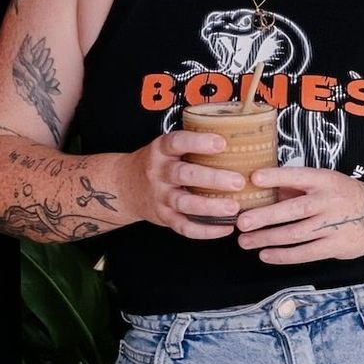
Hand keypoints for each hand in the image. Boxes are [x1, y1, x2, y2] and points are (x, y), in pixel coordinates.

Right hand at [133, 129, 248, 239]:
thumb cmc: (159, 163)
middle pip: (184, 174)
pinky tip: (225, 228)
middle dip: (213, 178)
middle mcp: (159, 172)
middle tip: (238, 181)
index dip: (198, 142)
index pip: (177, 142)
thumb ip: (194, 143)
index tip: (222, 143)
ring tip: (234, 208)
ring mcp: (160, 196)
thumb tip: (238, 133)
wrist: (124, 186)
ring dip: (211, 207)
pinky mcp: (163, 217)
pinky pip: (183, 226)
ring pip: (184, 203)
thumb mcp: (168, 147)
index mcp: (161, 150)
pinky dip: (205, 230)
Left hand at [235, 165, 363, 267]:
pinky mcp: (335, 247)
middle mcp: (329, 202)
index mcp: (326, 180)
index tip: (254, 177)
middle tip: (241, 222)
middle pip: (293, 210)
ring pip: (294, 234)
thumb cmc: (346, 196)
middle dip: (264, 216)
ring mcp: (333, 226)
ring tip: (245, 240)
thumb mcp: (327, 182)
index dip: (276, 177)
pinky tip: (265, 254)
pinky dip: (283, 255)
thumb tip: (266, 191)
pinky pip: (305, 253)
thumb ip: (298, 187)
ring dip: (266, 238)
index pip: (298, 176)